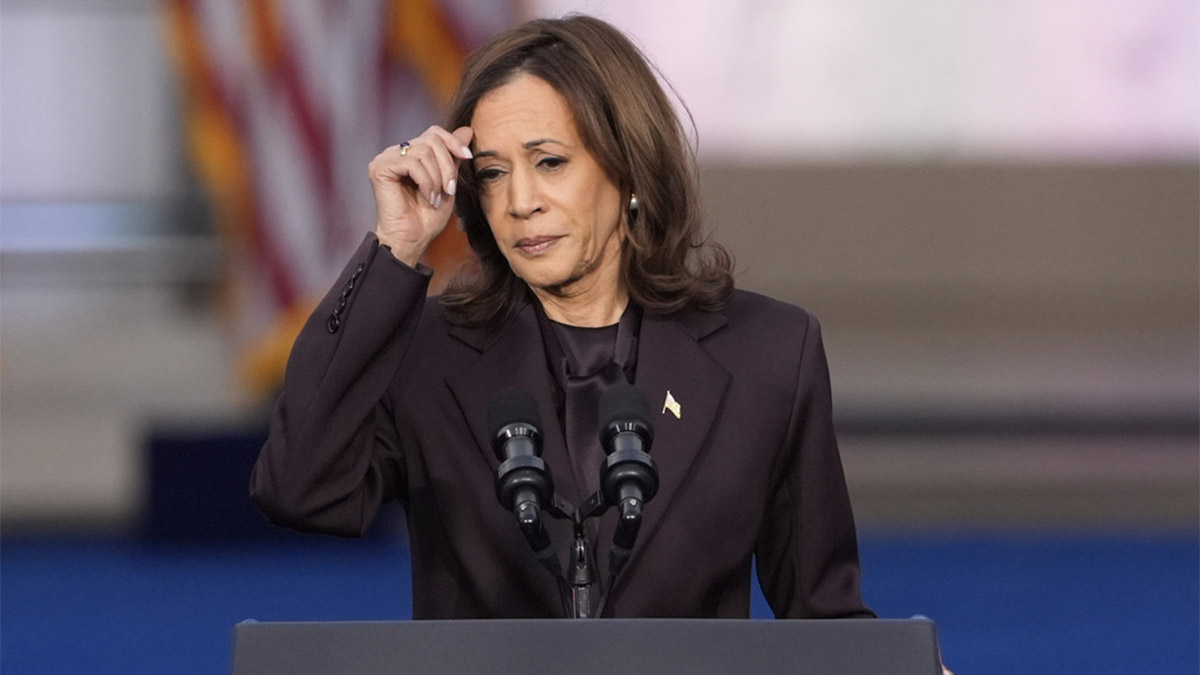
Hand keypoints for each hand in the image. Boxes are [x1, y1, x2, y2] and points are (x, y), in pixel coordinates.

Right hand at [368, 125, 473, 265]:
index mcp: (410, 154)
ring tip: (436, 198)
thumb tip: (467, 129)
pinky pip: (412, 163)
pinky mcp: (379, 168)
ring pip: (423, 151)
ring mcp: (385, 159)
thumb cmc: (427, 217)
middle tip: (450, 190)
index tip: (468, 157)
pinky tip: (427, 197)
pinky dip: (426, 181)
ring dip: (437, 178)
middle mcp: (396, 153)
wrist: (412, 240)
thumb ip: (453, 156)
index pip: (434, 133)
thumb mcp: (448, 182)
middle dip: (447, 165)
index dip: (453, 141)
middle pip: (431, 139)